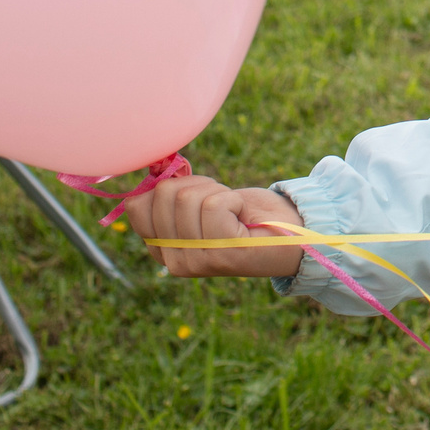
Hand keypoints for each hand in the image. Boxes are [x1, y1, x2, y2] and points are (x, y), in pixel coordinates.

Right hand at [124, 176, 305, 278]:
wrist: (293, 233)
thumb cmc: (246, 213)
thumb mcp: (201, 200)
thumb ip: (173, 193)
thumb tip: (154, 168)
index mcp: (163, 249)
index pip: (137, 206)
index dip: (167, 186)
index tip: (196, 194)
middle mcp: (174, 261)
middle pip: (162, 194)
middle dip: (196, 185)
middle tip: (222, 203)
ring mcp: (196, 260)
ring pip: (187, 197)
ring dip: (217, 191)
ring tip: (233, 211)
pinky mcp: (221, 253)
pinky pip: (213, 204)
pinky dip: (233, 198)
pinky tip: (243, 216)